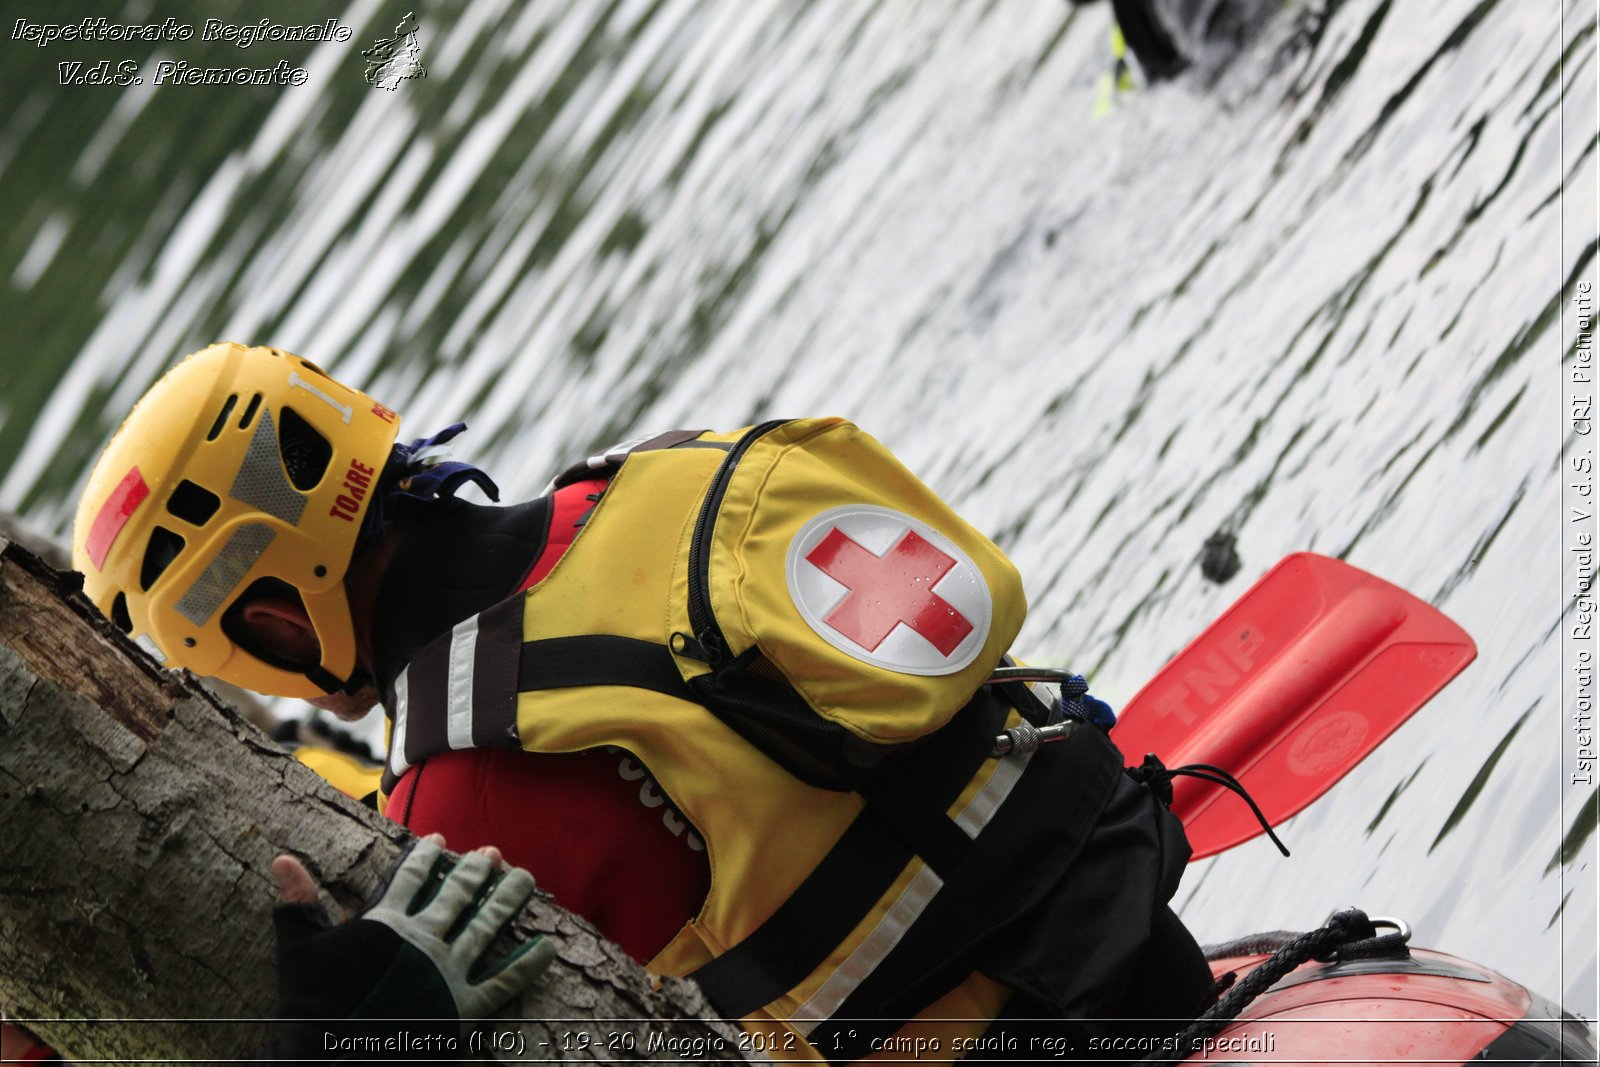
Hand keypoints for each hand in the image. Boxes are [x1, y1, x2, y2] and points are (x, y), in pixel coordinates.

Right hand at [271, 835, 554, 1024]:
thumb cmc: (312, 1004)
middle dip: (478, 870)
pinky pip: (505, 980)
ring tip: (526, 877)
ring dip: (510, 899)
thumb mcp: (300, 949)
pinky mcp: (465, 1007)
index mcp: (386, 923)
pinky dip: (529, 962)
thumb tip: (282, 860)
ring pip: (488, 925)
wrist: (331, 1056)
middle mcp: (423, 940)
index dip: (427, 856)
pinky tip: (548, 945)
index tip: (441, 838)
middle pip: (459, 894)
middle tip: (494, 852)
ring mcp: (448, 972)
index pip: (412, 877)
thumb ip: (299, 903)